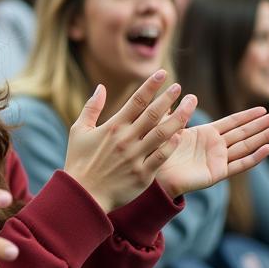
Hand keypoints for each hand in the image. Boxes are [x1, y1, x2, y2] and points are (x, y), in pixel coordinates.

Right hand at [64, 71, 195, 211]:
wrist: (83, 194)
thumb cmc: (79, 160)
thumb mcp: (78, 130)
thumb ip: (91, 107)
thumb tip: (101, 87)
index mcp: (112, 127)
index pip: (136, 101)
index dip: (150, 85)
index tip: (162, 73)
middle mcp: (126, 139)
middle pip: (153, 114)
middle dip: (168, 98)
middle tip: (179, 87)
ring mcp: (135, 157)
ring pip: (162, 133)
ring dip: (179, 118)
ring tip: (190, 106)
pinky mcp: (143, 175)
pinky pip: (162, 157)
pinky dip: (172, 145)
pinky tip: (181, 134)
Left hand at [158, 107, 268, 198]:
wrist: (153, 173)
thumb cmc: (157, 150)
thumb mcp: (168, 127)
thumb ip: (177, 113)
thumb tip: (183, 94)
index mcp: (206, 134)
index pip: (232, 122)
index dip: (248, 115)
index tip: (263, 108)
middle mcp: (216, 146)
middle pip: (244, 132)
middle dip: (263, 124)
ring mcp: (218, 160)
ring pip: (246, 146)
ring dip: (264, 137)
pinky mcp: (217, 173)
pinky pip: (239, 164)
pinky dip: (254, 157)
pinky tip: (268, 149)